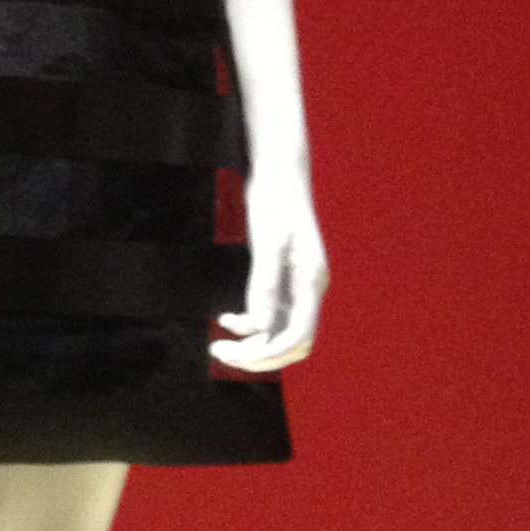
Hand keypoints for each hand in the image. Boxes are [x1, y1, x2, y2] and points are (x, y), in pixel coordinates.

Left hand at [212, 165, 325, 371]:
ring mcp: (296, 286)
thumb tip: (258, 324)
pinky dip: (249, 326)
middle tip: (220, 353)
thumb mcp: (267, 243)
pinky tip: (226, 319)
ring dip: (252, 345)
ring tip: (218, 346)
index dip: (270, 354)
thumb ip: (264, 284)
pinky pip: (270, 316)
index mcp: (311, 282)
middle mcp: (308, 289)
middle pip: (291, 342)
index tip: (237, 355)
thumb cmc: (274, 202)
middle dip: (259, 356)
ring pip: (279, 333)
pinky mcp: (283, 279)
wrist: (279, 175)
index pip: (298, 335)